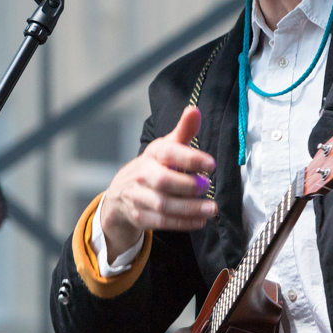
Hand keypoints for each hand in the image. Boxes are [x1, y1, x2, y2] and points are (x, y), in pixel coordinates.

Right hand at [96, 106, 217, 256]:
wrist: (120, 195)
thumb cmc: (153, 167)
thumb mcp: (166, 148)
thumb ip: (183, 131)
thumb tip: (194, 110)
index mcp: (152, 154)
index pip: (168, 152)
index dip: (190, 158)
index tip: (212, 164)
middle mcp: (143, 174)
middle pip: (163, 181)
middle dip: (187, 186)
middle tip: (208, 187)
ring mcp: (139, 196)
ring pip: (163, 204)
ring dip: (189, 208)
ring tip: (212, 208)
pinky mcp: (140, 216)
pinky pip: (162, 221)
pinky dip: (182, 223)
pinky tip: (200, 221)